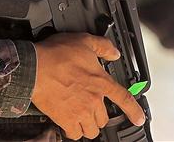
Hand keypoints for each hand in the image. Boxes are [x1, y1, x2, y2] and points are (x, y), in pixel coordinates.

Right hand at [31, 33, 145, 139]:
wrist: (34, 68)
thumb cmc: (56, 55)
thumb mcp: (84, 41)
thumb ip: (103, 46)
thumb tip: (114, 53)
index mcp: (100, 82)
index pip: (124, 98)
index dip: (134, 111)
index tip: (139, 119)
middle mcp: (93, 100)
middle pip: (104, 118)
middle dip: (99, 114)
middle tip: (90, 107)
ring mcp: (79, 112)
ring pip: (91, 129)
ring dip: (88, 125)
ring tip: (81, 118)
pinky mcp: (65, 120)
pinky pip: (74, 134)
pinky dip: (73, 131)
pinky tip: (69, 123)